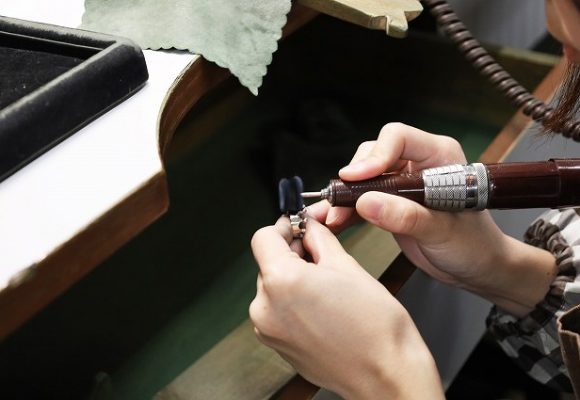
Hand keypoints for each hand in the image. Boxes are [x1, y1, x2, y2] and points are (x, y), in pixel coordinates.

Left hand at [250, 217, 443, 398]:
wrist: (385, 374)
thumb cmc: (374, 326)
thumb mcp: (346, 265)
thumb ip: (319, 239)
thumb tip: (309, 227)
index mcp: (281, 281)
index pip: (263, 237)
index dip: (284, 227)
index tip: (299, 227)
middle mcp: (265, 307)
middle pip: (268, 262)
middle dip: (292, 254)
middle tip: (322, 255)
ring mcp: (268, 330)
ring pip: (273, 287)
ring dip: (293, 279)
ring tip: (327, 287)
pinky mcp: (275, 344)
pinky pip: (277, 310)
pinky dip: (293, 302)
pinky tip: (322, 306)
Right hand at [324, 123, 556, 316]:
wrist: (477, 268)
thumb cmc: (474, 245)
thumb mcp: (442, 231)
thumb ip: (405, 216)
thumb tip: (366, 202)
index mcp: (438, 156)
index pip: (398, 138)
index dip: (374, 156)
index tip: (355, 178)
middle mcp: (418, 163)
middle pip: (373, 155)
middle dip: (353, 180)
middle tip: (337, 203)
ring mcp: (402, 182)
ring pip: (363, 177)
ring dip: (344, 197)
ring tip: (329, 217)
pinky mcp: (391, 201)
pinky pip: (362, 198)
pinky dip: (346, 210)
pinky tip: (333, 221)